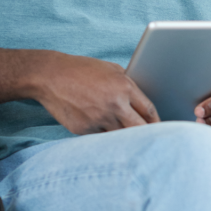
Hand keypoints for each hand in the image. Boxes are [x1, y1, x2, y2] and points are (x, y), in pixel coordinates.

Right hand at [32, 52, 158, 133]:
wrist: (50, 76)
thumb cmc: (81, 69)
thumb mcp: (111, 69)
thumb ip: (129, 85)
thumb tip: (143, 103)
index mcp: (124, 87)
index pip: (149, 111)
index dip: (157, 123)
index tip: (160, 129)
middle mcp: (114, 105)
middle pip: (140, 129)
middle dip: (147, 135)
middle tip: (151, 140)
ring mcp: (98, 119)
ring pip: (120, 137)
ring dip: (125, 138)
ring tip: (127, 137)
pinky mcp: (83, 130)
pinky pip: (100, 138)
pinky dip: (103, 135)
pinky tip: (99, 127)